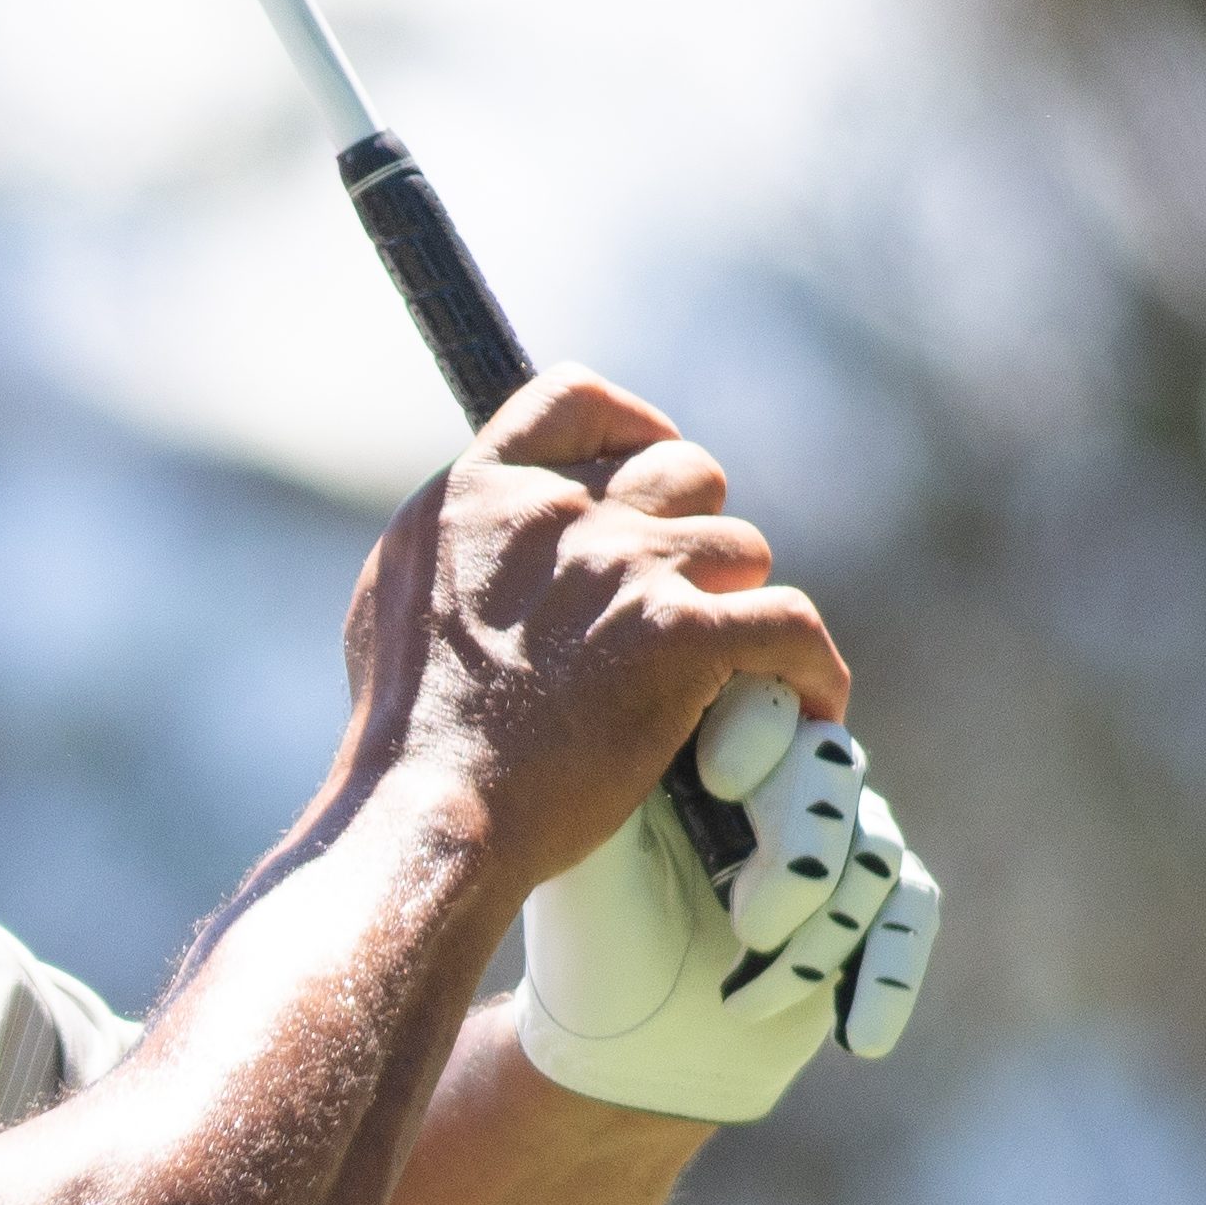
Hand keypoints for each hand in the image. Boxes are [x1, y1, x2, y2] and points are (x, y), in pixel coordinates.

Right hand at [339, 366, 847, 894]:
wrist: (435, 808)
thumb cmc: (404, 729)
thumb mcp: (394, 597)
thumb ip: (461, 543)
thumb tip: (501, 535)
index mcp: (480, 492)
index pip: (577, 397)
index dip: (629, 427)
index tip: (642, 469)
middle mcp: (558, 511)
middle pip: (682, 469)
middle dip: (691, 528)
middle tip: (681, 594)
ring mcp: (626, 567)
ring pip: (741, 546)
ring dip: (737, 600)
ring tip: (723, 662)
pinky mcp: (683, 639)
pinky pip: (792, 623)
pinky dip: (811, 667)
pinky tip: (811, 702)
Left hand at [516, 675, 944, 1121]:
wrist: (627, 1046)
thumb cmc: (592, 941)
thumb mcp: (590, 856)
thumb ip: (619, 773)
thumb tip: (644, 675)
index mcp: (704, 741)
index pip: (758, 696)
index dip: (757, 728)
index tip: (715, 780)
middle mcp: (777, 774)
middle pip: (829, 767)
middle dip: (799, 850)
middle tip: (747, 926)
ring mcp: (834, 833)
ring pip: (871, 849)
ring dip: (819, 935)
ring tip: (743, 997)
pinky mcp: (874, 899)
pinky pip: (910, 913)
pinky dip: (885, 975)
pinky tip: (855, 1035)